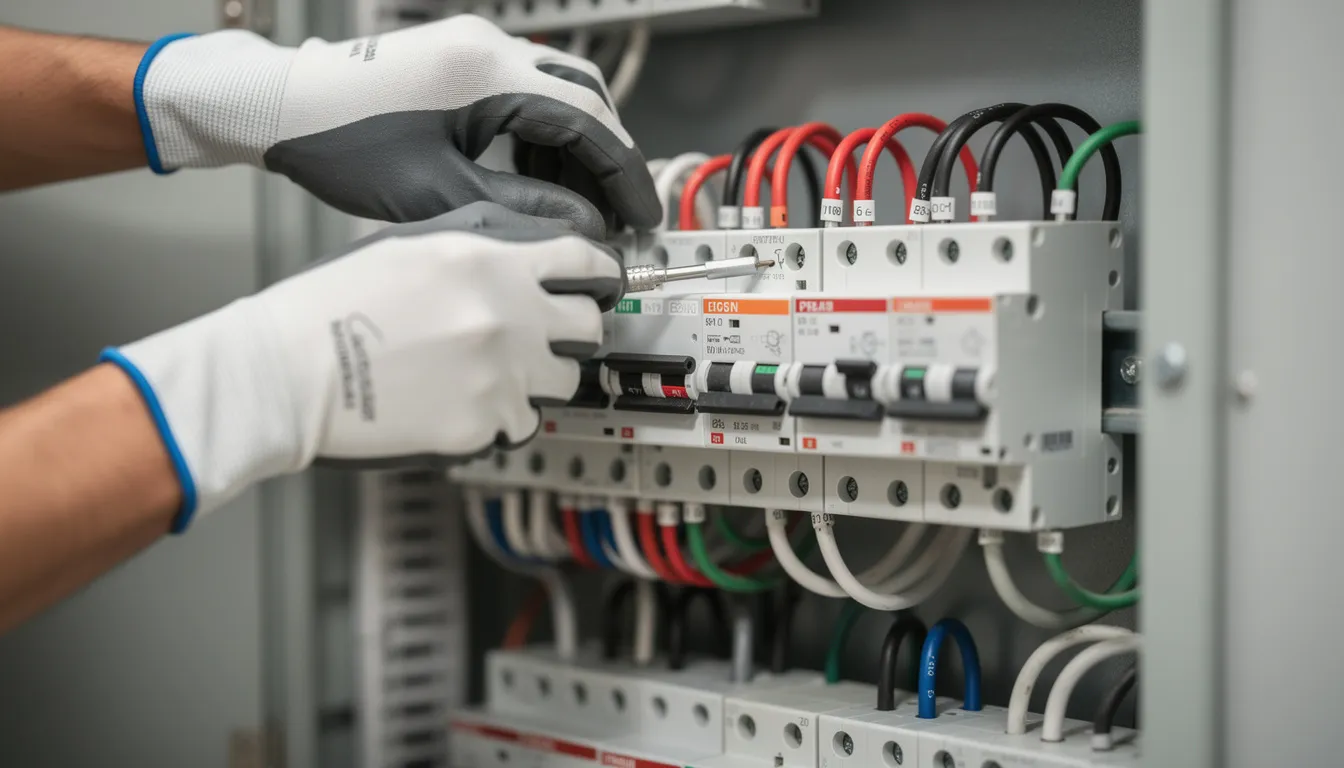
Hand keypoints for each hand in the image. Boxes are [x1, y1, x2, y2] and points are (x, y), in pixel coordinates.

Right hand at [101, 202, 621, 529]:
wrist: (285, 374)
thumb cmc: (330, 309)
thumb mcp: (410, 247)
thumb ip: (480, 249)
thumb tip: (526, 260)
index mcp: (488, 262)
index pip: (583, 260)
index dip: (600, 273)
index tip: (602, 285)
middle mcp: (506, 315)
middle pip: (589, 327)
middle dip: (571, 333)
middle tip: (543, 341)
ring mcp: (500, 374)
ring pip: (562, 383)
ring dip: (536, 380)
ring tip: (486, 377)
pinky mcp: (483, 426)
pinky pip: (520, 427)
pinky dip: (498, 420)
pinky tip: (455, 405)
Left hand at [135, 16, 660, 237]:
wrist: (278, 105)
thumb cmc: (340, 144)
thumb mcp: (437, 192)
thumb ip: (521, 209)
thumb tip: (583, 226)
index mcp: (488, 73)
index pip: (589, 121)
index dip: (625, 174)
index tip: (645, 216)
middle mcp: (489, 47)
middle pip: (585, 98)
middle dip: (608, 160)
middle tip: (622, 214)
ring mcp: (475, 47)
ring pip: (558, 93)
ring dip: (576, 148)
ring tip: (582, 206)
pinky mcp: (460, 58)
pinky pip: (525, 91)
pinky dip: (543, 135)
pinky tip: (540, 179)